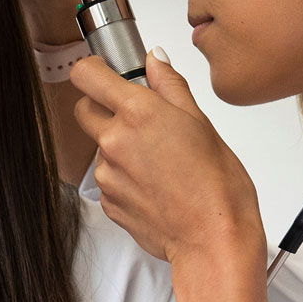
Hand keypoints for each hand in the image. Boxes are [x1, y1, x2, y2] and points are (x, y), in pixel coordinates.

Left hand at [71, 51, 270, 301]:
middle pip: (84, 109)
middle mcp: (114, 140)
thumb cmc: (218, 186)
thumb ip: (170, 87)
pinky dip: (125, 177)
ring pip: (100, 148)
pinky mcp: (108, 203)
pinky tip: (156, 185)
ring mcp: (107, 174)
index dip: (93, 70)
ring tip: (160, 163)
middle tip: (138, 118)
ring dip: (119, 147)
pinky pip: (108, 179)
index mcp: (138, 112)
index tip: (105, 72)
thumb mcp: (202, 124)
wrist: (213, 241)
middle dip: (103, 107)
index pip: (86, 75)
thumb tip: (155, 60)